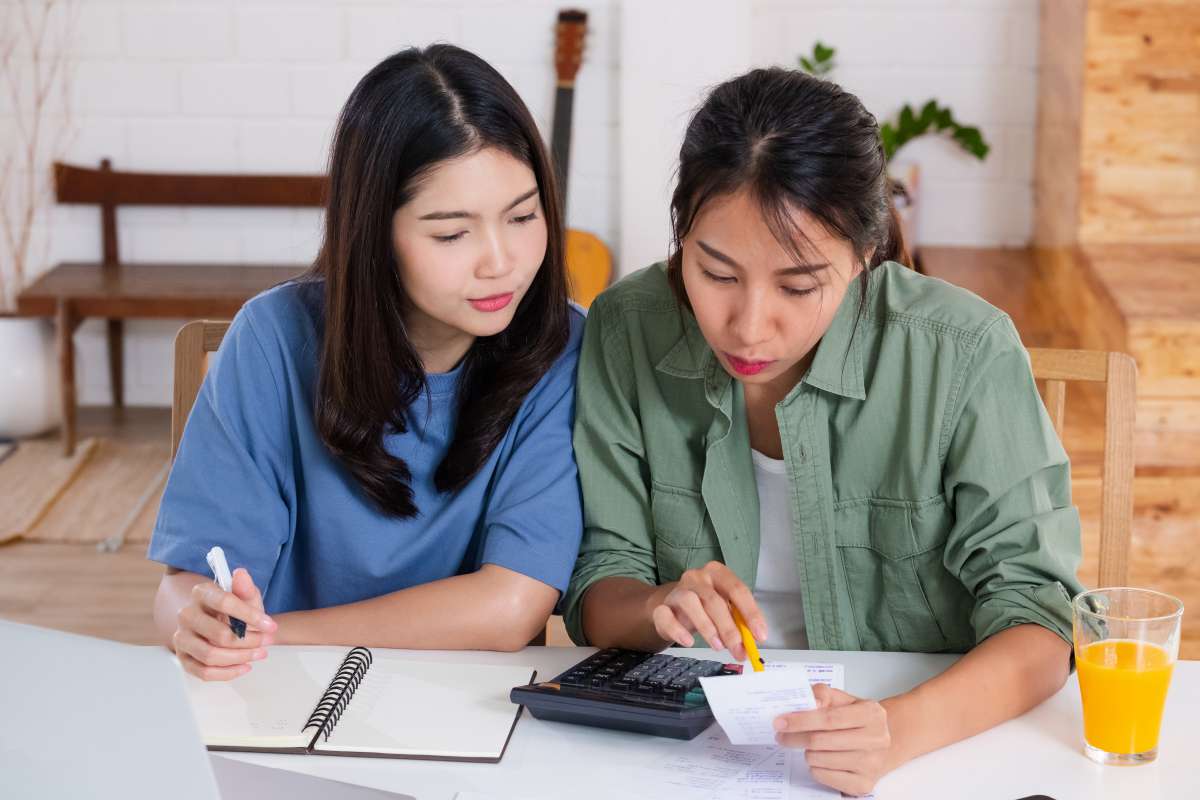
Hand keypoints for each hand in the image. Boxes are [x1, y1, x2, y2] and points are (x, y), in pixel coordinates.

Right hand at [174, 568, 277, 680]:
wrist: (227, 627)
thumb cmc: (237, 612)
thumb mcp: (247, 598)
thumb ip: (246, 589)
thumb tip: (240, 574)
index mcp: (201, 593)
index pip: (224, 602)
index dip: (250, 615)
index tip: (270, 625)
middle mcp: (186, 614)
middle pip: (219, 634)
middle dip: (249, 641)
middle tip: (267, 641)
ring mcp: (181, 637)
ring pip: (211, 655)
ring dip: (240, 657)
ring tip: (259, 653)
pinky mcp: (183, 658)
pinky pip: (203, 672)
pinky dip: (228, 673)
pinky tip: (245, 667)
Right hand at [650, 561, 766, 660]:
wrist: (672, 607)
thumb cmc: (704, 606)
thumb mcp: (725, 609)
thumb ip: (739, 621)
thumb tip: (752, 642)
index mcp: (717, 573)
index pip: (737, 589)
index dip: (751, 613)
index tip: (760, 635)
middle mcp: (696, 577)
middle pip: (714, 600)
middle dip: (729, 628)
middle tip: (738, 649)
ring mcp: (677, 590)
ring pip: (690, 603)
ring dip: (707, 628)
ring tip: (718, 646)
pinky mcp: (661, 607)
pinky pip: (666, 616)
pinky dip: (678, 630)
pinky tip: (689, 642)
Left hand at [774, 685, 891, 795]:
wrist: (880, 745)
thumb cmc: (857, 721)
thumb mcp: (844, 700)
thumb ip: (823, 694)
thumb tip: (810, 701)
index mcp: (872, 714)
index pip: (830, 718)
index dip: (802, 720)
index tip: (781, 722)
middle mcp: (876, 740)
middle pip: (822, 741)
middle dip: (795, 737)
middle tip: (782, 735)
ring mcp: (871, 764)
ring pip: (820, 760)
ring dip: (807, 753)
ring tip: (809, 746)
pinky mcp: (863, 784)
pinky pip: (825, 777)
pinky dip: (815, 768)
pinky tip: (820, 759)